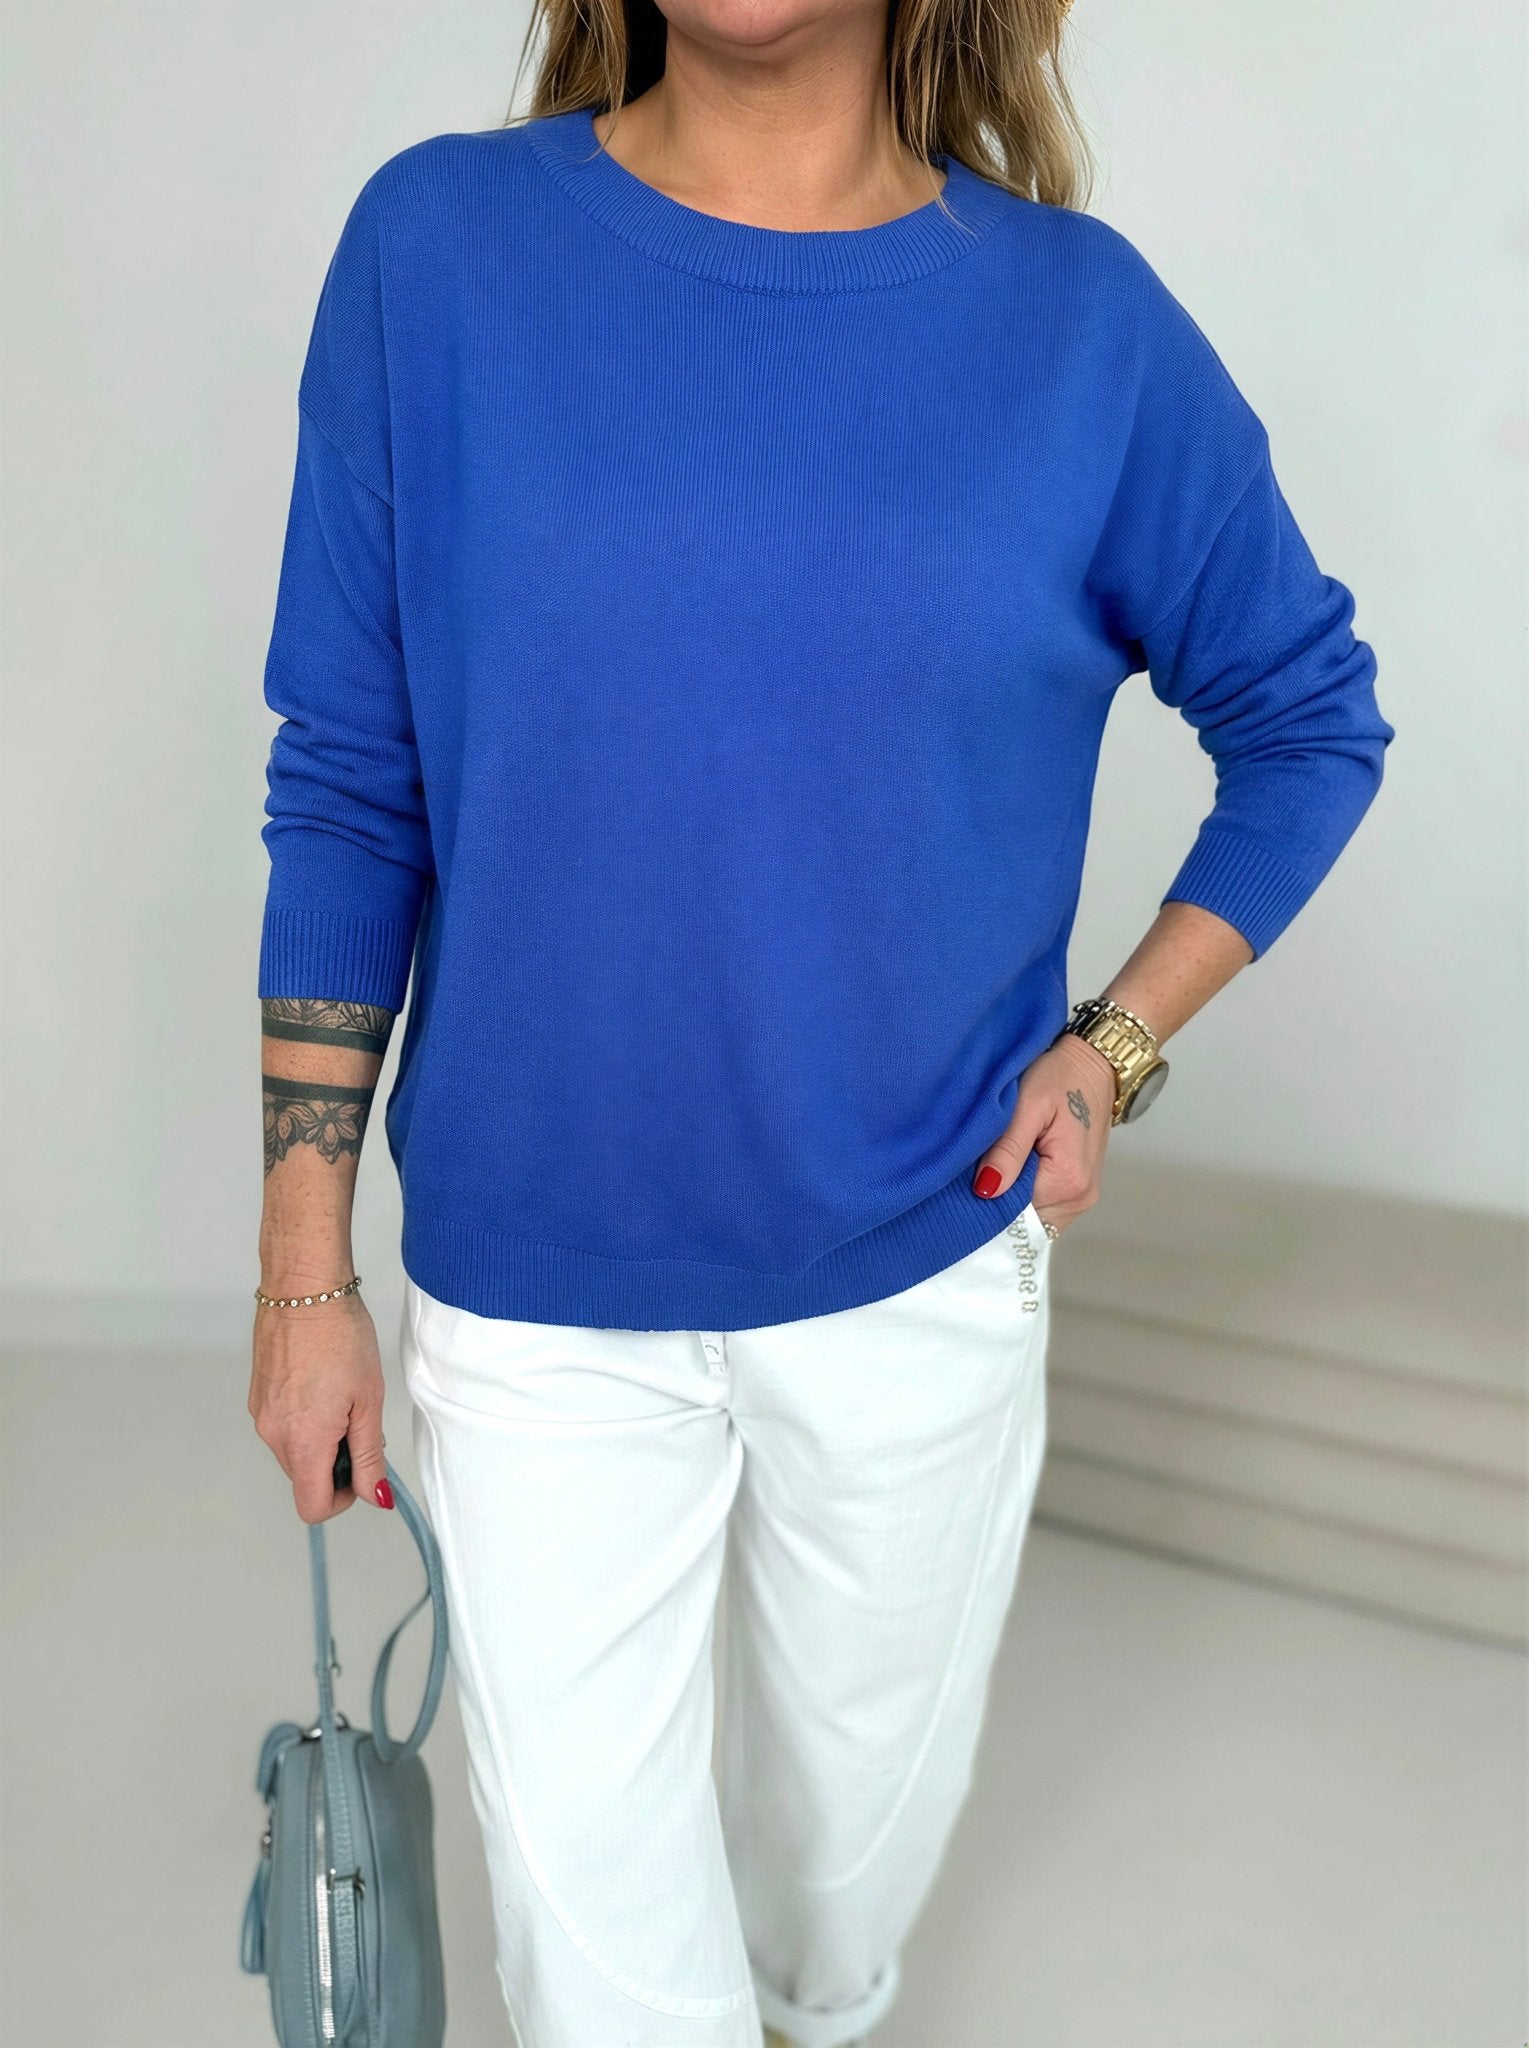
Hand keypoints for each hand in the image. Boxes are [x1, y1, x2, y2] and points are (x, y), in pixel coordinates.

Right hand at [248, 1289, 391, 1523]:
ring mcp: (261, 1414)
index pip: (312, 1505)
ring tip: (341, 1395)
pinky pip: (282, 1425)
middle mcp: (273, 1434)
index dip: (343, 1498)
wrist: (303, 1290)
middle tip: (358, 1420)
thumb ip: (370, 1454)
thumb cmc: (342, 1338)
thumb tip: (375, 1496)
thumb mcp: (368, 1401)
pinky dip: (304, 1419)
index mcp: (303, 1441)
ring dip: (320, 1439)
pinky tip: (321, 1383)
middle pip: (304, 1478)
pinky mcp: (257, 1395)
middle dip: (335, 1463)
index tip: (362, 1469)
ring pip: (294, 1451)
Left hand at [972, 1033, 1116, 1236]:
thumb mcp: (1028, 1105)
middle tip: (978, 1168)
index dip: (986, 1198)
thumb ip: (1008, 1150)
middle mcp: (1080, 1197)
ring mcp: (1082, 1197)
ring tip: (998, 1163)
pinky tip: (1014, 1168)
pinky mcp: (1079, 1189)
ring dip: (1011, 1198)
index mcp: (1068, 1179)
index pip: (1012, 1212)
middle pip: (1024, 1220)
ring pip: (1033, 1217)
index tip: (967, 1178)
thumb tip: (987, 1190)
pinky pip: (1044, 1207)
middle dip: (997, 1201)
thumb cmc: (1061, 1077)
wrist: (1094, 1064)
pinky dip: (1025, 1194)